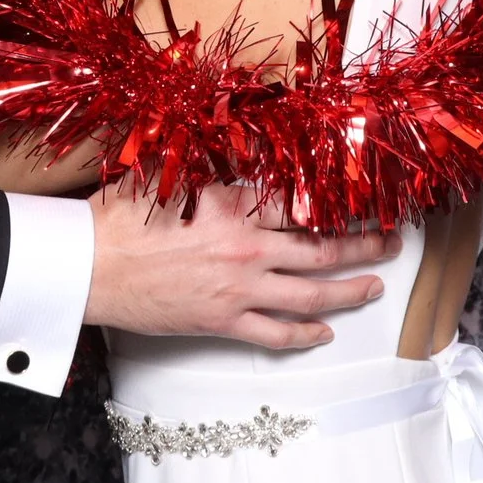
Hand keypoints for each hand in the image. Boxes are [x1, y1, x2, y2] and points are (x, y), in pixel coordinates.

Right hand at [84, 180, 396, 349]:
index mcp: (236, 205)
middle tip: (392, 243)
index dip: (342, 204)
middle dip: (365, 246)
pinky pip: (276, 334)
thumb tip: (236, 147)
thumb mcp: (169, 175)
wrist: (90, 267)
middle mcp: (247, 247)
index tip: (367, 201)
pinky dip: (305, 336)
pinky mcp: (223, 321)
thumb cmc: (119, 217)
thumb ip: (210, 167)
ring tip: (373, 286)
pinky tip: (324, 333)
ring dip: (348, 291)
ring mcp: (239, 288)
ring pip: (310, 294)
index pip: (306, 203)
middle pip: (322, 249)